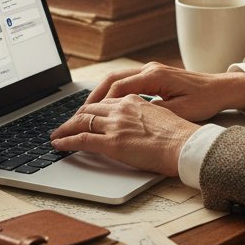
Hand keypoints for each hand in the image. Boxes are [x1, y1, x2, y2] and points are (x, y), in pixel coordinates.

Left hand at [50, 94, 196, 177]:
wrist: (187, 144)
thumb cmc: (181, 134)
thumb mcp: (163, 115)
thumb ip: (145, 114)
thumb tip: (137, 123)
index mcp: (134, 100)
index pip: (105, 101)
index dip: (91, 109)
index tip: (84, 115)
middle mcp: (122, 108)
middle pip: (89, 109)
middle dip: (74, 117)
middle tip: (65, 125)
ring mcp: (116, 125)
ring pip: (82, 122)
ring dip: (66, 128)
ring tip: (56, 135)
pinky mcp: (113, 143)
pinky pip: (82, 140)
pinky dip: (66, 141)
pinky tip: (58, 145)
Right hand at [84, 61, 244, 121]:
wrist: (222, 88)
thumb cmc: (205, 100)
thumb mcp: (180, 110)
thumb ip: (154, 112)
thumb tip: (131, 118)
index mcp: (154, 76)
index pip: (118, 88)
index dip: (100, 104)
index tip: (86, 118)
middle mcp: (150, 69)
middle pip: (112, 80)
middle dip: (93, 97)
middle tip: (78, 116)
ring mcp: (151, 70)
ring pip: (117, 79)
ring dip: (101, 94)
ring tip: (87, 112)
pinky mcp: (154, 75)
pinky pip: (127, 81)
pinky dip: (113, 92)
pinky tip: (107, 106)